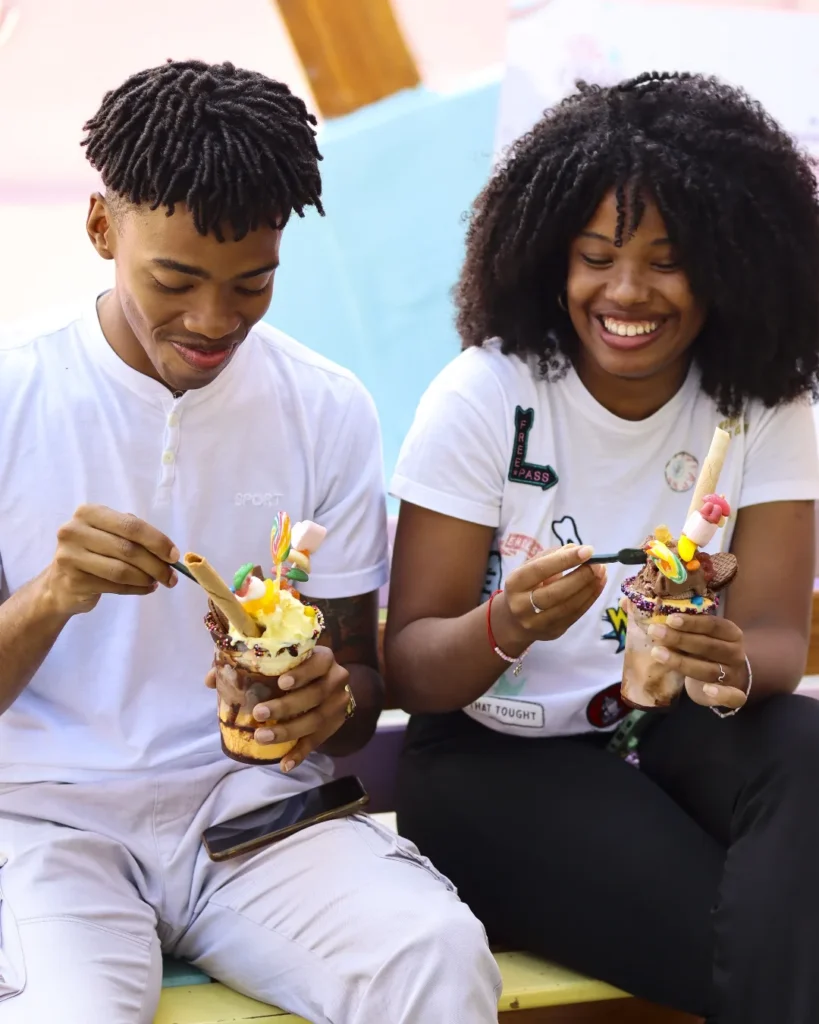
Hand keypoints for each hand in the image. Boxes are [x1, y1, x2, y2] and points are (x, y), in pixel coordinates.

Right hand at [42, 504, 178, 616]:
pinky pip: (114, 586)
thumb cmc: (92, 553)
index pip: (131, 525)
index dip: (157, 541)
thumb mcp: (109, 535)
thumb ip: (135, 536)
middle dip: (156, 564)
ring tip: (158, 582)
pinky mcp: (73, 581)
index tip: (175, 556)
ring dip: (147, 578)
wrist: (59, 583)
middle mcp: (75, 531)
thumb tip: (170, 553)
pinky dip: (136, 589)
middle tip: (172, 577)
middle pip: (128, 549)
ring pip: (122, 570)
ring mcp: (70, 556)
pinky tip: (145, 588)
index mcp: (89, 513)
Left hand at [248, 646, 350, 771]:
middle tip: (259, 714)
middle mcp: (336, 679)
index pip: (319, 662)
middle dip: (286, 706)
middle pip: (316, 694)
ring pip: (316, 720)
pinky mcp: (335, 724)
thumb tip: (211, 679)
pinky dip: (300, 753)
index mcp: (323, 658)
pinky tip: (285, 764)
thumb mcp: (279, 661)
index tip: (281, 683)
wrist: (326, 684)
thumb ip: (246, 665)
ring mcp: (338, 703)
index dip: (302, 672)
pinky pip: (318, 741)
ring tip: (262, 737)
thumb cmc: (294, 668)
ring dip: (289, 731)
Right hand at [494, 544, 606, 647]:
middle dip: (581, 577)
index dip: (565, 560)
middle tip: (598, 564)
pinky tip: (598, 584)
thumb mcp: (529, 568)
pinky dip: (590, 598)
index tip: (588, 550)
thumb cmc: (525, 586)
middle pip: (556, 592)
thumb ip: (551, 557)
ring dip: (590, 588)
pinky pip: (576, 615)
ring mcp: (537, 622)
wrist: (514, 621)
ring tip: (602, 573)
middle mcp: (522, 606)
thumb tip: (576, 549)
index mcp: (514, 584)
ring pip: (569, 606)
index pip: (540, 570)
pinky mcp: (553, 632)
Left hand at [647, 613, 748, 710]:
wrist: (730, 677)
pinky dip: (721, 694)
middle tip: (655, 632)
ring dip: (682, 663)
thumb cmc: (709, 651)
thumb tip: (660, 624)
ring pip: (710, 670)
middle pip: (708, 646)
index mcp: (731, 634)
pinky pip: (732, 696)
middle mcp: (735, 653)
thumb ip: (688, 631)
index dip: (692, 622)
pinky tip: (707, 690)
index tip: (670, 619)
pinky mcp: (733, 695)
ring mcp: (734, 675)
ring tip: (657, 653)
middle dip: (680, 639)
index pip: (713, 625)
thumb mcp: (704, 636)